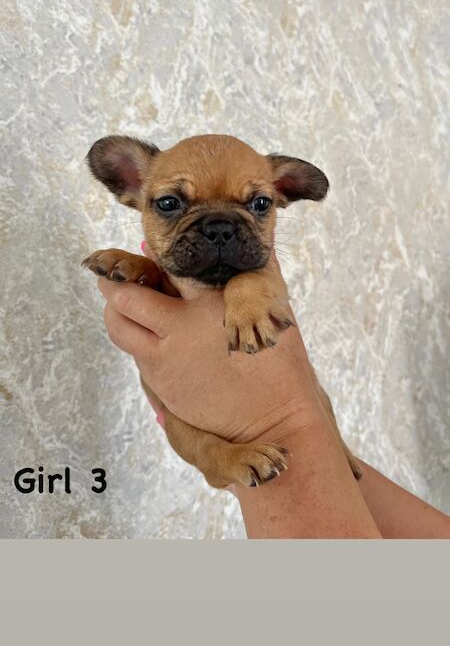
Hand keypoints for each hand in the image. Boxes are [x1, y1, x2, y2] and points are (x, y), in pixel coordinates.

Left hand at [99, 250, 322, 446]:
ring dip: (118, 312)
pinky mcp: (161, 387)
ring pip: (118, 327)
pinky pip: (135, 355)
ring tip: (130, 304)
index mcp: (203, 302)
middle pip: (121, 297)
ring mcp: (163, 361)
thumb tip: (257, 235)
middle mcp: (176, 329)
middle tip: (119, 277)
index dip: (141, 257)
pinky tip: (157, 337)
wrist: (275, 421)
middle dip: (114, 283)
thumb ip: (259, 267)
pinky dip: (137, 340)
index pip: (155, 266)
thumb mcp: (273, 305)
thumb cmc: (279, 363)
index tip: (141, 251)